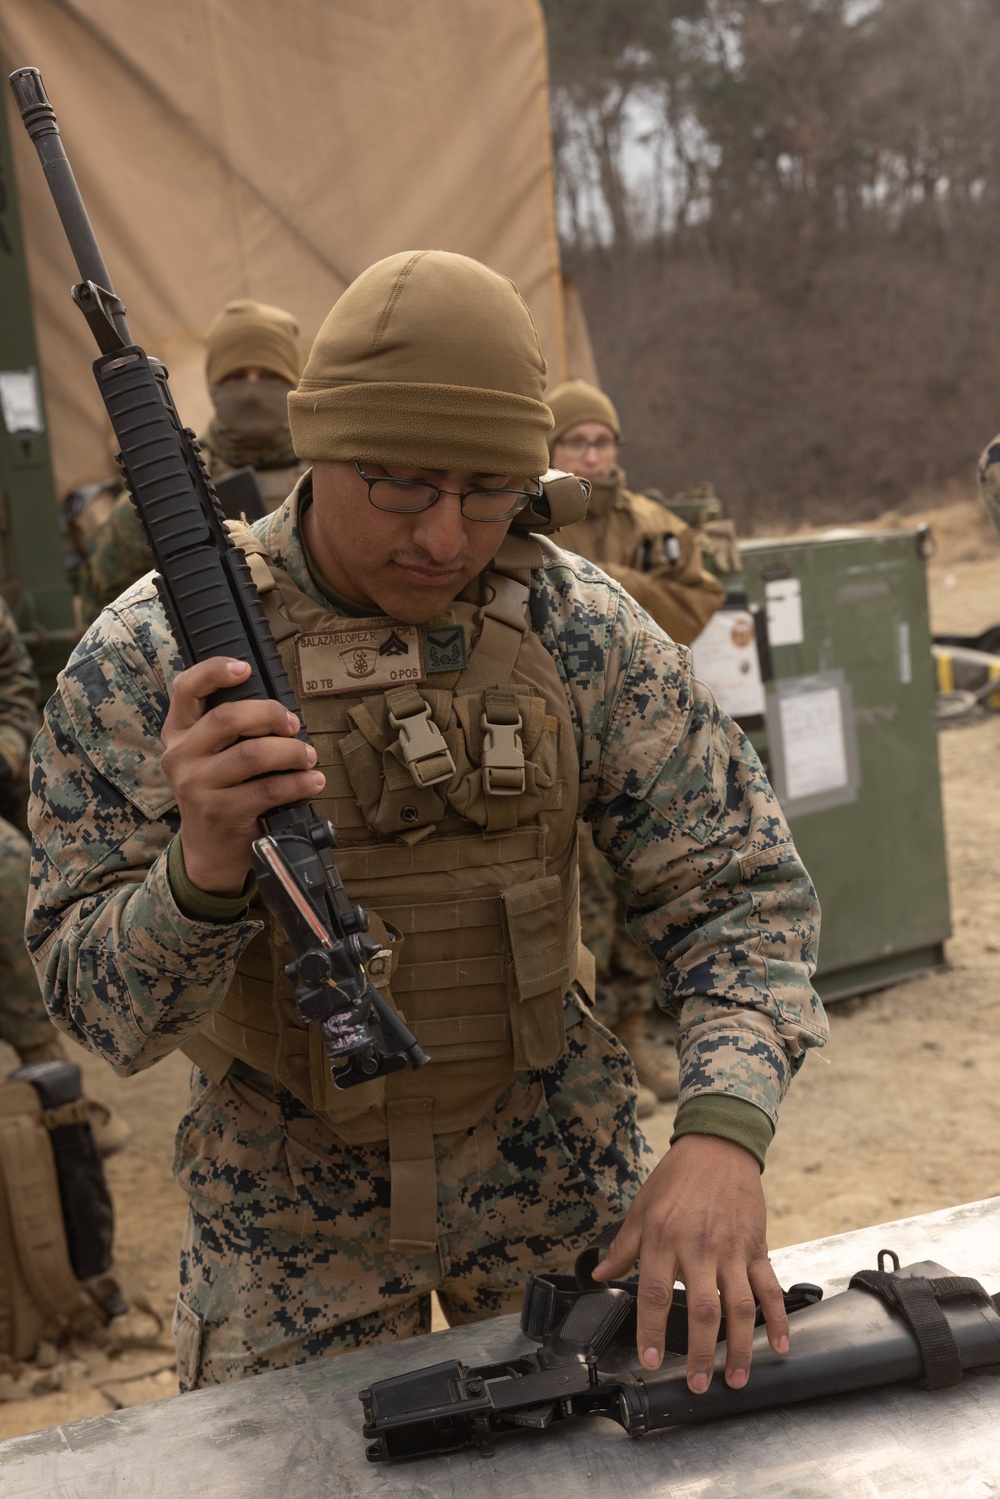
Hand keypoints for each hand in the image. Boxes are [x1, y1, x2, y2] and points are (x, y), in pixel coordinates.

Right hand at [160, 657, 324, 895]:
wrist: (209, 851)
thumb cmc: (220, 793)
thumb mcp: (210, 757)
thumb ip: (229, 729)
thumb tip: (280, 710)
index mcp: (178, 733)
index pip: (186, 689)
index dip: (214, 671)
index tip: (245, 668)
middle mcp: (181, 756)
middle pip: (228, 717)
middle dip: (271, 714)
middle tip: (294, 725)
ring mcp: (196, 786)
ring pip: (253, 753)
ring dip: (291, 751)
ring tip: (308, 757)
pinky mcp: (219, 812)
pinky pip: (268, 789)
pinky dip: (299, 783)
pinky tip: (312, 782)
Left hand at [591, 1133, 787, 1393]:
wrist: (718, 1146)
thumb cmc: (676, 1177)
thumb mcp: (641, 1208)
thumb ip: (622, 1247)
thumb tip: (598, 1275)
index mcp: (664, 1239)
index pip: (655, 1293)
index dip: (652, 1331)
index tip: (650, 1361)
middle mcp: (699, 1248)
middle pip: (702, 1310)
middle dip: (700, 1353)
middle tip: (696, 1384)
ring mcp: (732, 1250)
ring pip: (739, 1307)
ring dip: (740, 1347)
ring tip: (736, 1379)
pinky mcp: (756, 1247)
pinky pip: (769, 1287)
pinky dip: (778, 1318)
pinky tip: (781, 1346)